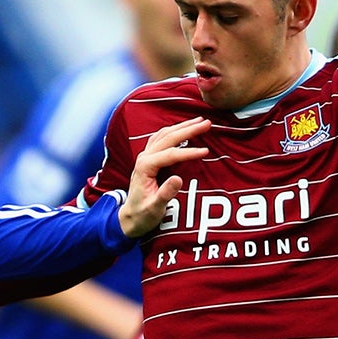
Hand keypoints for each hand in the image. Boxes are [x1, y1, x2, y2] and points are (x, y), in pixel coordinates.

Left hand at [119, 116, 209, 237]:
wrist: (130, 217)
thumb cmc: (142, 215)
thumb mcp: (154, 208)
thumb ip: (165, 194)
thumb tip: (178, 179)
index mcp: (145, 167)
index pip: (171, 155)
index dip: (189, 152)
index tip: (206, 151)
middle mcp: (144, 157)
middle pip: (168, 138)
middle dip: (189, 129)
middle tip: (207, 123)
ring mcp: (145, 156)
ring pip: (164, 134)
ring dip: (182, 126)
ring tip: (200, 121)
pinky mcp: (148, 158)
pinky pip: (161, 138)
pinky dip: (174, 131)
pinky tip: (184, 128)